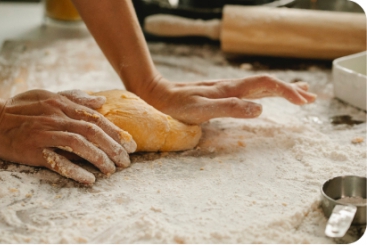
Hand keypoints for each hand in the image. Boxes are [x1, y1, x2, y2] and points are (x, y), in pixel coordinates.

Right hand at [0, 89, 136, 183]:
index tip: (131, 144)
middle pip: (93, 132)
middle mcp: (57, 118)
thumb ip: (75, 98)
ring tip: (112, 170)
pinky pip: (57, 161)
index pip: (96, 119)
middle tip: (127, 162)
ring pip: (79, 145)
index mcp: (62, 105)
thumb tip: (101, 101)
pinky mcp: (33, 150)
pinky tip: (89, 179)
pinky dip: (75, 170)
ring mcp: (45, 134)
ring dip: (99, 158)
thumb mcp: (48, 95)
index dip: (116, 132)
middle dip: (114, 147)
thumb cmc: (20, 107)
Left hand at [139, 75, 316, 124]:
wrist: (159, 94)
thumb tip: (261, 109)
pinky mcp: (221, 93)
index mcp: (231, 89)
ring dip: (282, 90)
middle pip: (268, 83)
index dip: (288, 92)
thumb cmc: (177, 106)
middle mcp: (232, 86)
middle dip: (291, 90)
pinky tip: (265, 96)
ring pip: (260, 86)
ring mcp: (227, 89)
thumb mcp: (202, 110)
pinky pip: (249, 91)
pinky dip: (265, 92)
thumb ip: (230, 108)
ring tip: (299, 94)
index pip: (267, 85)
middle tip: (311, 97)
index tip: (305, 102)